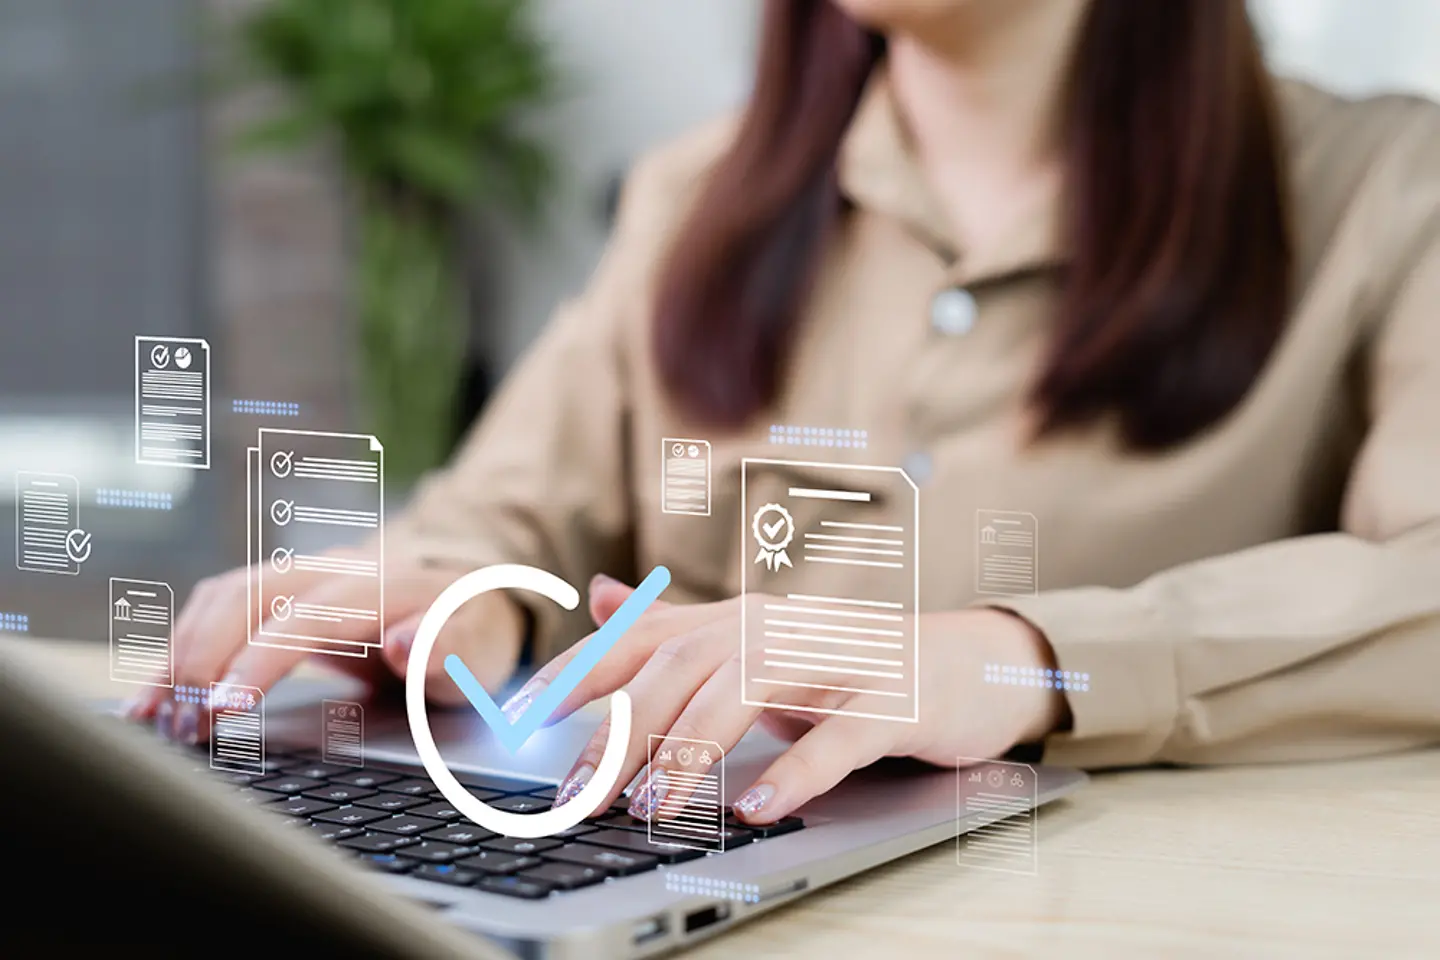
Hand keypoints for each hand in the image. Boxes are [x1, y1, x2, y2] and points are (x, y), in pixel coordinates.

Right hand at [127, 546, 525, 743]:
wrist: (468, 596)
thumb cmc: (472, 633)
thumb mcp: (480, 650)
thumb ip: (447, 649)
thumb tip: (401, 643)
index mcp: (389, 582)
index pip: (313, 613)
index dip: (264, 657)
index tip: (227, 706)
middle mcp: (337, 566)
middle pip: (251, 597)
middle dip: (206, 659)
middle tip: (183, 726)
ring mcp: (302, 573)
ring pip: (224, 598)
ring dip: (183, 654)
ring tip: (158, 718)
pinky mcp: (278, 590)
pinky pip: (217, 607)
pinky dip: (182, 647)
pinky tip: (158, 694)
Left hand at [509, 575, 1067, 823]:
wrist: (968, 661)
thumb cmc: (849, 660)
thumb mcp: (756, 639)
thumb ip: (677, 623)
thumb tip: (598, 596)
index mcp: (740, 619)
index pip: (644, 638)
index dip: (581, 672)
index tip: (524, 716)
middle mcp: (778, 630)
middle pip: (683, 669)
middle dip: (621, 732)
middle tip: (578, 795)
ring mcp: (836, 663)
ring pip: (745, 695)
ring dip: (690, 750)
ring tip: (649, 805)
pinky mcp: (891, 703)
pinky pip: (837, 737)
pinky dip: (796, 772)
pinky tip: (757, 808)